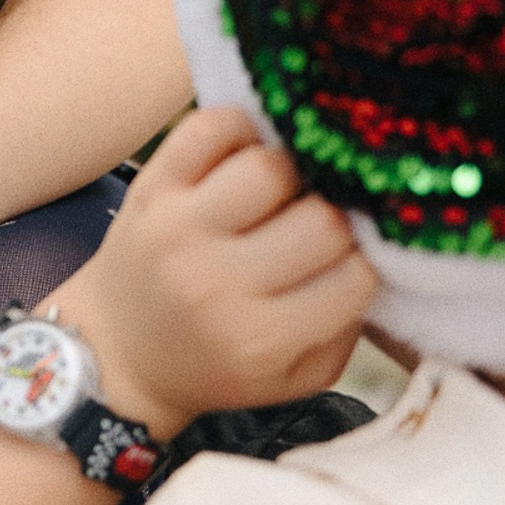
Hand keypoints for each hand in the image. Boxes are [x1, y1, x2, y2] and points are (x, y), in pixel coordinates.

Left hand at [59, 108, 376, 437]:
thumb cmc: (217, 364)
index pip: (357, 274)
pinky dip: (241, 128)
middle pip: (323, 218)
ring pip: (272, 166)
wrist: (115, 353)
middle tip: (322, 222)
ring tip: (286, 192)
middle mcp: (218, 283)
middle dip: (337, 217)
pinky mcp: (151, 189)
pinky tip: (247, 156)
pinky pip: (210, 128)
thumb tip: (389, 252)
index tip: (353, 259)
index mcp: (261, 338)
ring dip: (293, 172)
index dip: (368, 260)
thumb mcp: (295, 376)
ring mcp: (180, 230)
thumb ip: (349, 325)